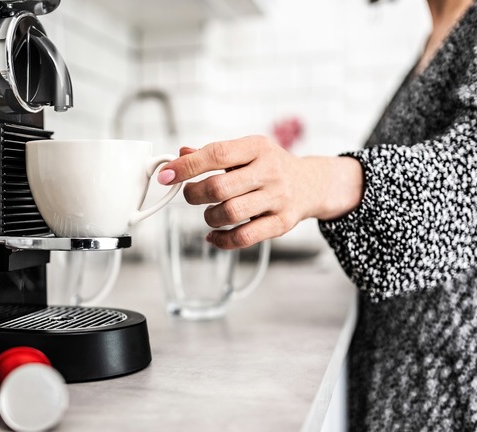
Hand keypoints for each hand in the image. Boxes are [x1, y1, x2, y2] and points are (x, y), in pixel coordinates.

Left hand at [157, 136, 362, 248]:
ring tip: (210, 213)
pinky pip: (243, 237)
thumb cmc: (269, 166)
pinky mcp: (281, 224)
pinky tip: (214, 235)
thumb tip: (181, 154)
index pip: (216, 154)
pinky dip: (222, 240)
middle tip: (191, 194)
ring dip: (209, 217)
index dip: (186, 166)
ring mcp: (277, 199)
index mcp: (257, 147)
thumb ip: (213, 153)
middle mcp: (269, 171)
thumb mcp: (246, 151)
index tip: (166, 175)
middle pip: (219, 188)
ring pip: (229, 214)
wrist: (311, 184)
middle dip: (194, 194)